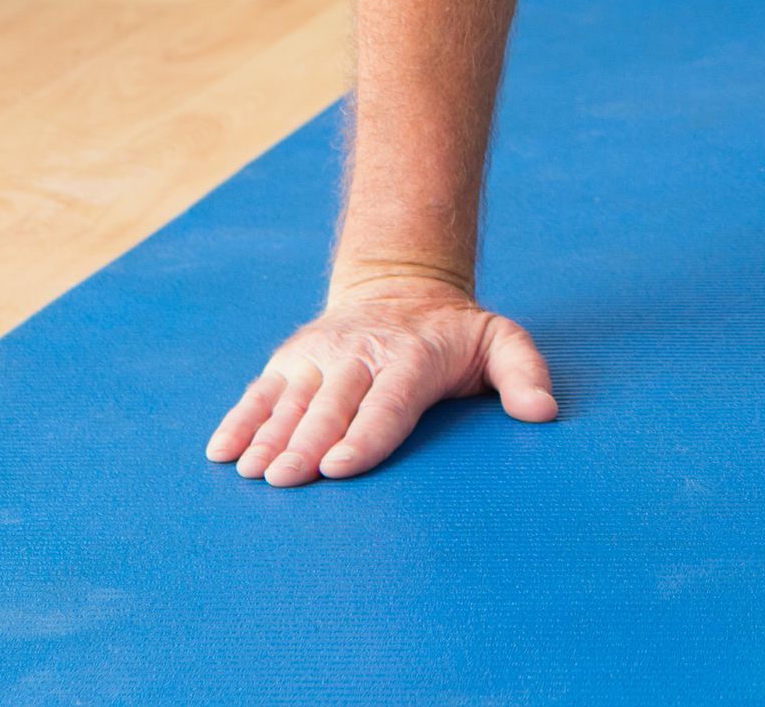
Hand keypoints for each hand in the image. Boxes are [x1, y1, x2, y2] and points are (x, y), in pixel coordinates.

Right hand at [205, 269, 556, 486]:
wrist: (402, 285)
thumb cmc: (455, 335)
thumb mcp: (501, 341)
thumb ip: (524, 372)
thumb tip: (543, 413)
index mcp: (411, 357)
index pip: (386, 403)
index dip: (363, 436)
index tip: (340, 467)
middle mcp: (360, 354)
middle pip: (330, 407)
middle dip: (306, 444)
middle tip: (285, 481)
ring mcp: (320, 355)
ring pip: (291, 400)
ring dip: (269, 438)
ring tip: (251, 473)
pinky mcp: (292, 360)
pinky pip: (262, 391)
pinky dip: (240, 420)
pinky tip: (221, 453)